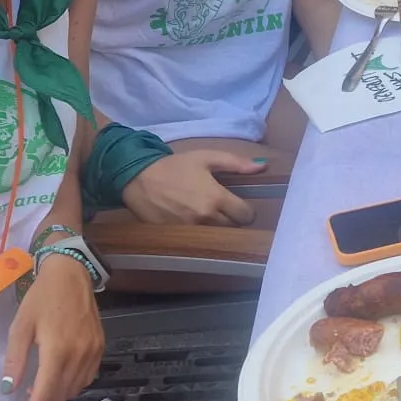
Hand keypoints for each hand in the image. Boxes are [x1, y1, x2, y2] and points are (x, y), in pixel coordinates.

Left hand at [3, 260, 104, 400]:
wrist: (71, 275)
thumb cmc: (42, 298)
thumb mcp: (21, 326)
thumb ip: (15, 360)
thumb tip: (8, 390)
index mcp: (57, 350)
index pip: (45, 394)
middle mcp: (79, 355)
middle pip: (60, 395)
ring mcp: (93, 353)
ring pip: (74, 389)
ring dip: (55, 397)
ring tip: (36, 392)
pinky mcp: (100, 348)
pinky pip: (86, 378)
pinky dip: (70, 386)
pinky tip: (56, 379)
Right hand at [121, 149, 265, 225]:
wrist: (139, 179)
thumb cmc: (175, 167)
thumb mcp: (205, 157)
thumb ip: (235, 163)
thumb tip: (262, 167)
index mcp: (216, 198)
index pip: (246, 215)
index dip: (246, 210)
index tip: (240, 205)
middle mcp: (206, 218)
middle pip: (234, 228)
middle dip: (233, 219)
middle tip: (224, 209)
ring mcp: (191, 231)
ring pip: (217, 237)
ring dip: (218, 229)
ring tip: (210, 216)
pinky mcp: (177, 239)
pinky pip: (198, 242)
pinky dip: (200, 236)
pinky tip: (194, 224)